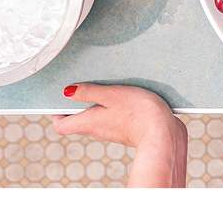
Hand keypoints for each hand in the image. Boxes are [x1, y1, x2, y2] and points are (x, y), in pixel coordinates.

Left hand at [51, 84, 186, 186]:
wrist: (164, 134)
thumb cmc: (139, 114)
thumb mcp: (112, 94)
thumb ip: (89, 92)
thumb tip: (67, 92)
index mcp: (88, 123)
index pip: (61, 125)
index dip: (57, 113)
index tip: (60, 99)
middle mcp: (98, 130)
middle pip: (80, 121)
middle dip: (79, 105)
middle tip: (86, 88)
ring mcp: (113, 132)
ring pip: (99, 119)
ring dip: (100, 106)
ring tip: (110, 89)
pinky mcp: (129, 131)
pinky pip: (115, 120)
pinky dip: (116, 109)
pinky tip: (128, 98)